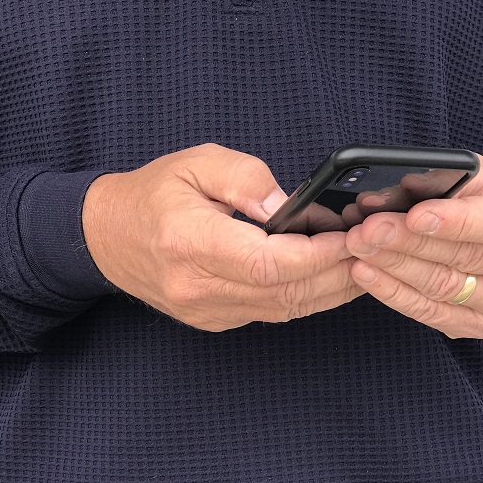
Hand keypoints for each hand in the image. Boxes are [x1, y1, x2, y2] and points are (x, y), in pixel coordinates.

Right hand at [82, 143, 362, 330]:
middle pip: (284, 292)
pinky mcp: (214, 320)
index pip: (267, 262)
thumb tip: (290, 204)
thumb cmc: (152, 195)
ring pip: (284, 309)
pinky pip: (272, 313)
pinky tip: (331, 276)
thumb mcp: (195, 162)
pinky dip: (306, 295)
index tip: (352, 236)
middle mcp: (197, 286)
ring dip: (330, 289)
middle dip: (338, 272)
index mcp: (189, 242)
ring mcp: (205, 310)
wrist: (107, 238)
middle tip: (376, 248)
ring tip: (366, 262)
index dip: (317, 254)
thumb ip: (244, 177)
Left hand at [345, 156, 482, 338]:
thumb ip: (447, 179)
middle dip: (408, 242)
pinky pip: (432, 313)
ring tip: (359, 248)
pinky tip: (368, 274)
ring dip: (394, 268)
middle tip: (367, 229)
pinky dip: (395, 294)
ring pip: (444, 288)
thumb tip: (393, 189)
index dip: (454, 222)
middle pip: (464, 258)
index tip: (414, 216)